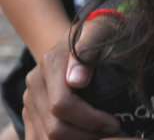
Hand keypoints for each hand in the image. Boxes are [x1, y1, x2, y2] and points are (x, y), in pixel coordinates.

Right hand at [22, 20, 122, 139]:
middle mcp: (35, 83)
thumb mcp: (100, 32)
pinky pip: (38, 137)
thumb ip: (88, 51)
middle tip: (111, 134)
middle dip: (86, 135)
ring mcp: (30, 99)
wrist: (82, 36)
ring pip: (45, 137)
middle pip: (53, 127)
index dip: (90, 119)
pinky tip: (84, 136)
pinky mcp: (30, 111)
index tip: (114, 123)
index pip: (62, 105)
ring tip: (100, 135)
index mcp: (51, 63)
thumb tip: (77, 80)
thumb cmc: (99, 33)